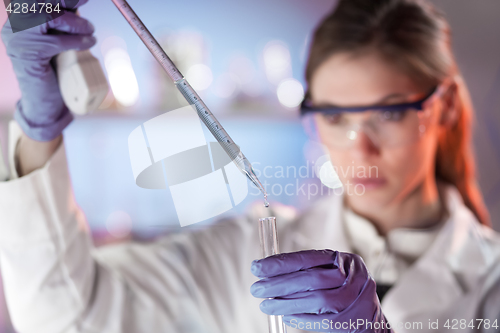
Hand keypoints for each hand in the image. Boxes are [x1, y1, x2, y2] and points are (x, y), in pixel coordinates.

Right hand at [1, 1, 95, 140]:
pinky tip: (89, 42)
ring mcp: (18, 40)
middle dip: (66, 2)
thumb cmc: (51, 72)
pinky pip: (56, 42)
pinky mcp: (28, 54)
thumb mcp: (55, 42)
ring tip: (90, 30)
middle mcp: (14, 28)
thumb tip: (77, 5)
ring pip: (49, 18)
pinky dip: (77, 41)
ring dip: (75, 22)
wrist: (43, 103)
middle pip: (41, 3)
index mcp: (18, 21)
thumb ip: (60, 25)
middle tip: (85, 4)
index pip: (38, 1)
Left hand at [251, 250, 392, 332]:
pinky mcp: (347, 322)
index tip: (258, 267)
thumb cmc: (343, 291)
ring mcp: (352, 300)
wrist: (370, 319)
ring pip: (314, 300)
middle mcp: (352, 278)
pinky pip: (318, 321)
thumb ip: (309, 269)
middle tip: (256, 289)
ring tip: (265, 305)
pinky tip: (284, 315)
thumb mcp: (333, 272)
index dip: (281, 262)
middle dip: (279, 283)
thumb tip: (269, 271)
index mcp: (345, 260)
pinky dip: (298, 318)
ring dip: (284, 303)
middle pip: (311, 279)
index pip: (309, 258)